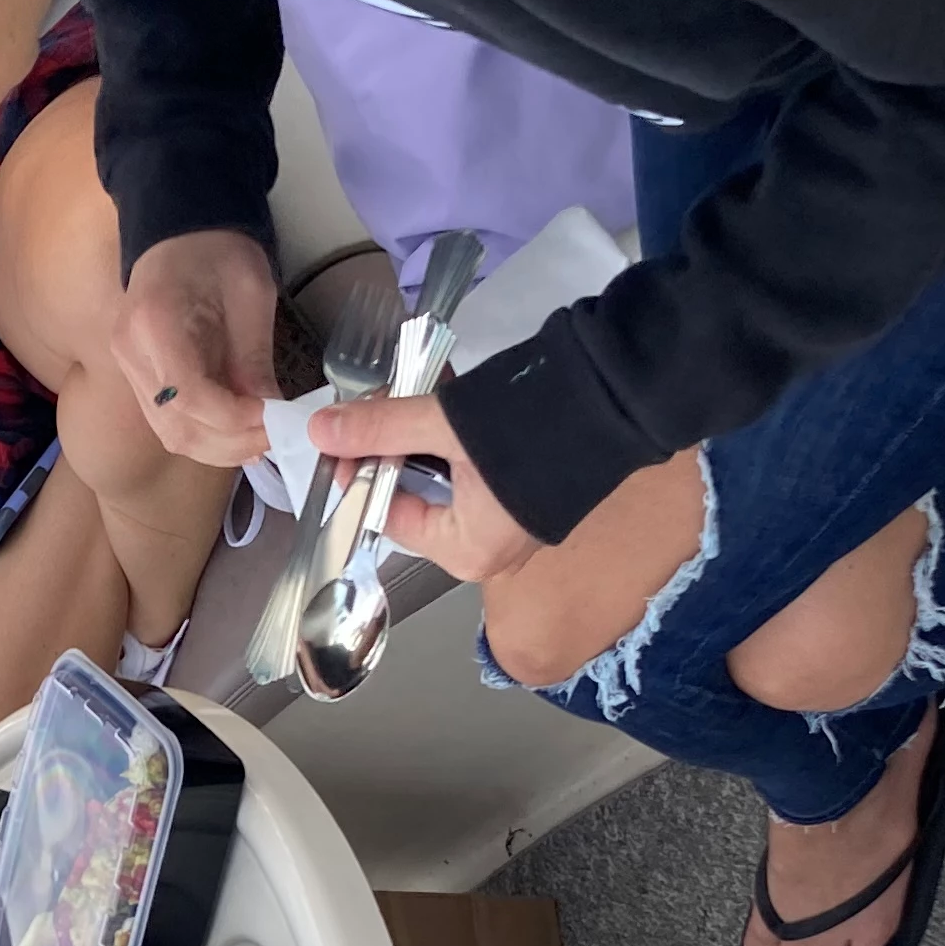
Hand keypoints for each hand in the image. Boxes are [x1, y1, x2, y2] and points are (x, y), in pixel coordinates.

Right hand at [110, 229, 278, 466]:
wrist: (181, 234)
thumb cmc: (217, 252)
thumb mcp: (251, 294)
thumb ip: (255, 357)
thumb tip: (272, 413)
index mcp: (155, 321)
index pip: (187, 394)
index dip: (232, 419)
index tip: (272, 417)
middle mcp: (131, 352)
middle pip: (175, 427)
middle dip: (230, 443)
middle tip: (274, 436)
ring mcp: (129, 368)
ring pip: (171, 434)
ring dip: (220, 447)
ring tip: (261, 437)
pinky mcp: (139, 378)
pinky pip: (171, 423)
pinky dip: (208, 435)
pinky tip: (239, 431)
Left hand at [304, 391, 538, 587]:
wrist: (621, 394)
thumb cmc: (532, 423)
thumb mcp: (444, 423)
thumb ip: (381, 428)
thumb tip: (322, 431)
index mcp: (466, 551)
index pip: (390, 518)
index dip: (362, 473)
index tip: (345, 433)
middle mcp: (491, 551)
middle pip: (418, 503)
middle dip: (395, 454)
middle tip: (382, 407)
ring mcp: (517, 524)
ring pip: (447, 485)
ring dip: (426, 443)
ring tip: (415, 400)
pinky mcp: (536, 494)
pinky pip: (479, 476)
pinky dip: (458, 445)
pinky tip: (451, 408)